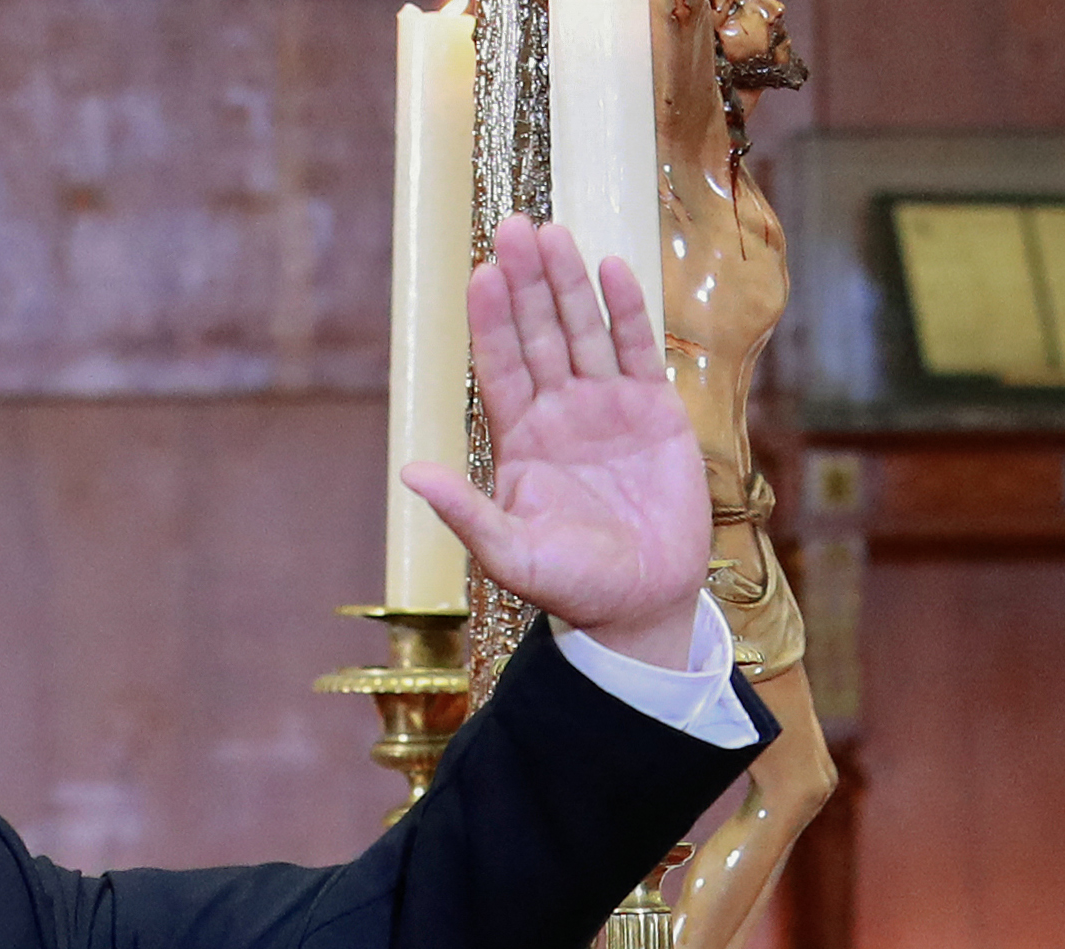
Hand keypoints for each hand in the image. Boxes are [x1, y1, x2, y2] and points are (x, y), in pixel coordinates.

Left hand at [400, 215, 709, 669]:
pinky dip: (625, 310)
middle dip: (525, 282)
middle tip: (513, 228)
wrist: (644, 604)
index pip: (500, 363)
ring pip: (583, 330)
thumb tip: (409, 472)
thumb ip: (465, 511)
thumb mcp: (512, 553)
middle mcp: (560, 412)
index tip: (482, 273)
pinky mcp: (655, 412)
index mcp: (521, 438)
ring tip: (554, 234)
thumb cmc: (575, 586)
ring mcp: (608, 407)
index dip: (492, 319)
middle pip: (538, 332)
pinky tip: (610, 269)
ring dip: (568, 283)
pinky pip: (637, 350)